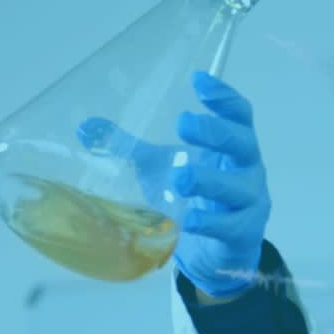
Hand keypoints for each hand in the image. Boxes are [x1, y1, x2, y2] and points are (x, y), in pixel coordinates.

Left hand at [76, 71, 271, 297]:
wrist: (211, 252)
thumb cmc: (190, 199)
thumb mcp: (158, 168)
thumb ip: (129, 147)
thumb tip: (85, 128)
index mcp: (230, 148)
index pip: (239, 115)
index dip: (224, 96)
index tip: (198, 80)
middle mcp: (246, 170)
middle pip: (242, 143)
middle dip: (215, 132)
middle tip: (183, 125)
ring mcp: (248, 203)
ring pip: (237, 186)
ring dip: (209, 179)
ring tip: (181, 178)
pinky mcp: (241, 234)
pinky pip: (229, 226)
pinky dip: (209, 223)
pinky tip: (189, 221)